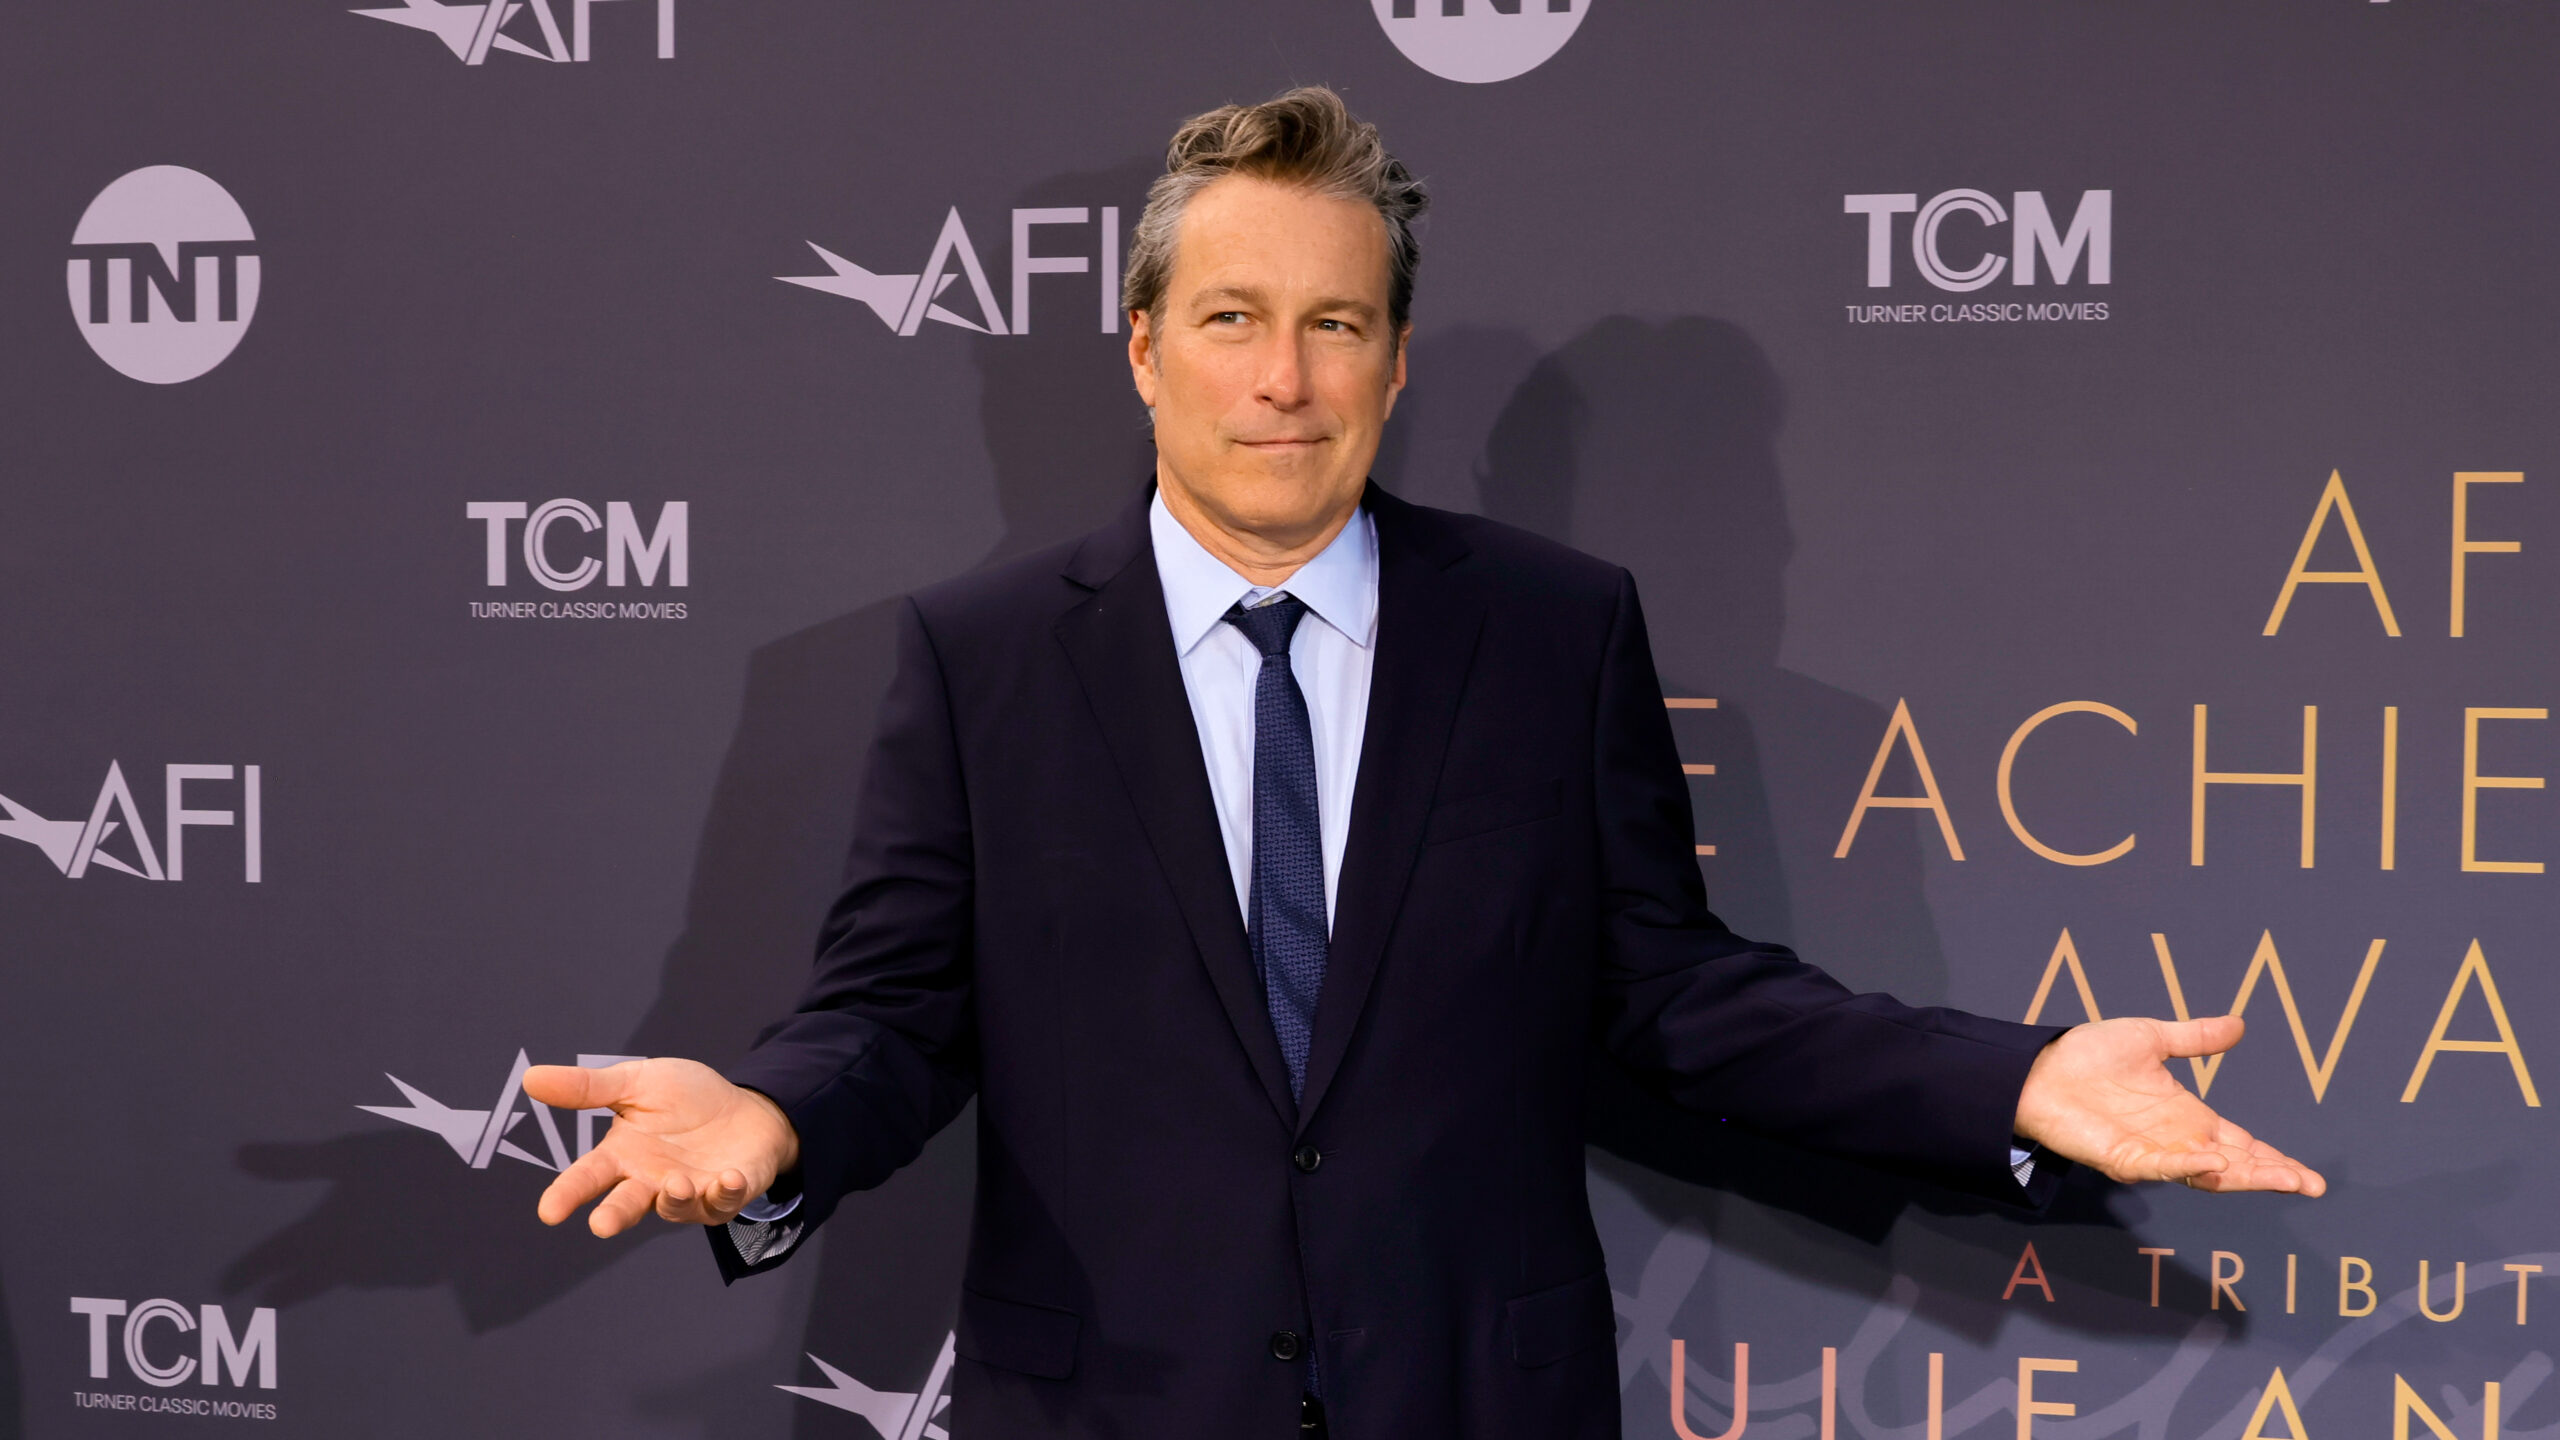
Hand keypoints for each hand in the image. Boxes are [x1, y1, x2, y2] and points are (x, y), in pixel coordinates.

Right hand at [523, 1058, 801, 1236]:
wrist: (745, 1106)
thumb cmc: (686, 1099)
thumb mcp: (636, 1083)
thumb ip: (588, 1088)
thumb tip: (530, 1078)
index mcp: (622, 1156)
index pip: (588, 1177)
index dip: (567, 1194)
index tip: (548, 1212)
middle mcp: (650, 1181)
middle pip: (626, 1205)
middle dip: (613, 1215)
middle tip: (601, 1225)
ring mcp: (689, 1193)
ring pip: (675, 1208)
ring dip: (674, 1199)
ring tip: (675, 1183)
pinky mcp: (725, 1196)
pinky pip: (723, 1202)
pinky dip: (726, 1193)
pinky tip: (728, 1177)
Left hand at [2013, 1017, 2327, 1195]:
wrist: (2038, 1065)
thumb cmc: (2088, 1055)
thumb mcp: (2152, 1038)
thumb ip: (2195, 1037)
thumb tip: (2239, 1025)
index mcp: (2187, 1117)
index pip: (2241, 1145)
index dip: (2275, 1159)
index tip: (2309, 1176)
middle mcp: (2176, 1140)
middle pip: (2234, 1167)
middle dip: (2273, 1176)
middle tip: (2310, 1186)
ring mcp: (2150, 1152)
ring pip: (2206, 1176)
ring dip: (2244, 1178)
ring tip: (2284, 1179)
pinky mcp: (2122, 1158)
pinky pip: (2161, 1167)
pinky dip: (2188, 1167)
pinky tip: (2215, 1163)